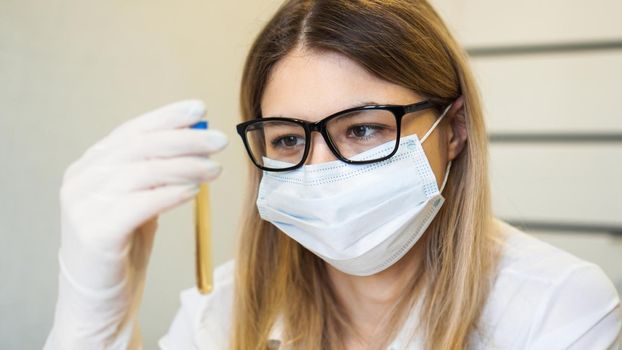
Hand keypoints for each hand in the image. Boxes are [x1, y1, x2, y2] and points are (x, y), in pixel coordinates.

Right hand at [58, 99, 227, 295]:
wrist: (98, 302)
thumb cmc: (123, 248)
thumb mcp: (139, 202)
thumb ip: (157, 173)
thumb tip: (196, 141)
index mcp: (90, 166)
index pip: (132, 131)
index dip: (167, 117)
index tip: (200, 109)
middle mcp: (81, 180)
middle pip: (139, 147)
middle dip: (184, 139)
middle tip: (219, 140)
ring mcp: (83, 205)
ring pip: (143, 173)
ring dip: (186, 166)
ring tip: (215, 168)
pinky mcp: (94, 233)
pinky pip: (139, 204)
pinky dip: (170, 193)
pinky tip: (194, 190)